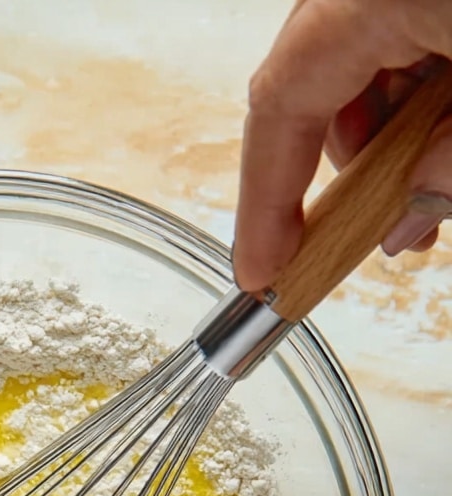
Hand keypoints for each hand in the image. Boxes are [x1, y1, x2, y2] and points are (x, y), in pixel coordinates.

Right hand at [234, 0, 451, 291]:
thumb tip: (413, 215)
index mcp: (360, 0)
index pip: (281, 105)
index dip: (262, 199)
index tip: (260, 269)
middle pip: (316, 92)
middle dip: (349, 173)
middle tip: (383, 232)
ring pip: (359, 72)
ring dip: (391, 138)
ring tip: (437, 184)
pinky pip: (394, 41)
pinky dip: (417, 96)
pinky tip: (446, 130)